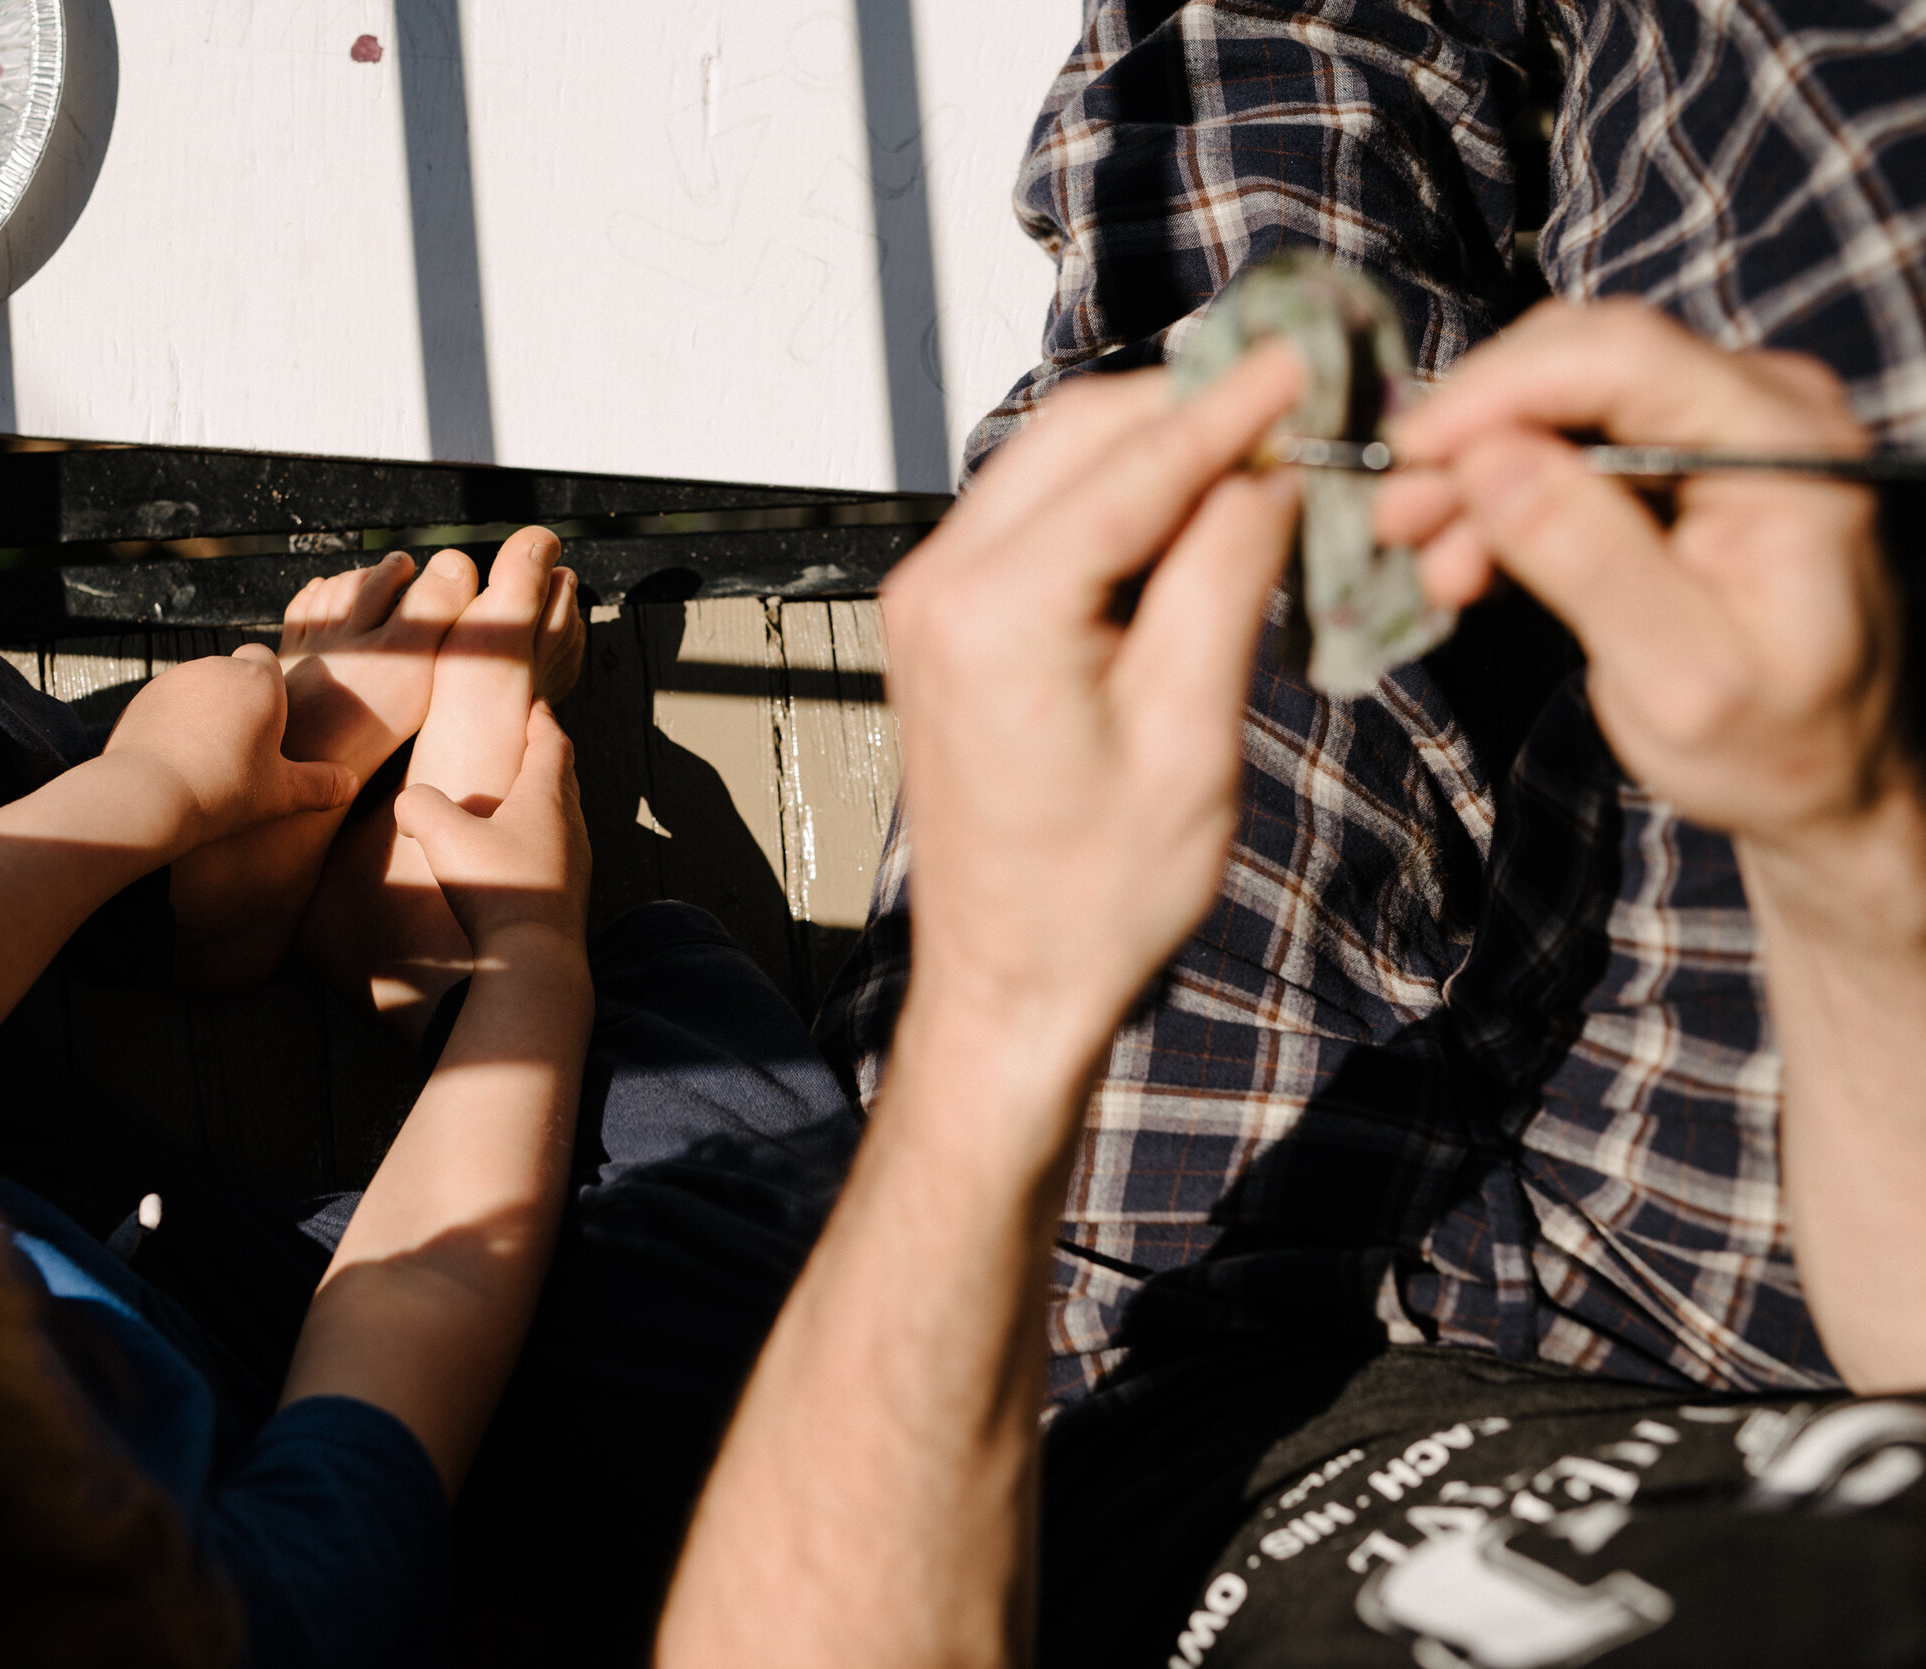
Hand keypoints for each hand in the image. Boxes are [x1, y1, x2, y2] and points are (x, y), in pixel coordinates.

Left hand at [104, 645, 358, 853]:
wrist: (146, 797)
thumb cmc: (223, 792)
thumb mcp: (284, 794)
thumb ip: (321, 785)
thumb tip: (350, 784)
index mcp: (258, 681)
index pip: (266, 660)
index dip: (269, 690)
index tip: (269, 728)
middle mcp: (216, 668)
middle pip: (232, 675)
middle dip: (236, 702)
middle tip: (239, 751)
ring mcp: (174, 680)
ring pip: (199, 689)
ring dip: (204, 713)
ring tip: (205, 761)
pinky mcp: (141, 698)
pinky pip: (168, 705)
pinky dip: (173, 724)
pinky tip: (176, 762)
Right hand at [392, 702, 590, 949]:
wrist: (535, 961)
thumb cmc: (497, 890)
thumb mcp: (443, 835)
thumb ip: (419, 805)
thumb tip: (409, 804)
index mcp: (546, 798)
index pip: (552, 744)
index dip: (542, 721)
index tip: (538, 707)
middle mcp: (570, 827)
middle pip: (564, 779)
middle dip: (548, 758)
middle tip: (534, 745)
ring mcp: (575, 865)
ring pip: (564, 819)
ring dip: (546, 802)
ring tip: (520, 802)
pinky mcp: (568, 899)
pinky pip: (557, 855)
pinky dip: (541, 841)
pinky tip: (516, 857)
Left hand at [880, 348, 1302, 1053]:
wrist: (1008, 982)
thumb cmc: (1094, 896)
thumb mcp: (1189, 736)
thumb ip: (1225, 582)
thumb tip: (1270, 470)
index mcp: (994, 611)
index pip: (1134, 463)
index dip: (1236, 403)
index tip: (1312, 354)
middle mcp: (939, 584)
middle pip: (1081, 434)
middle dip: (1195, 408)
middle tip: (1303, 403)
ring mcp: (929, 598)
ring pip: (1056, 464)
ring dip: (1158, 450)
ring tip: (1266, 456)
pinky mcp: (946, 621)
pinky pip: (1037, 518)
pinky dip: (1119, 501)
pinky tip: (1197, 516)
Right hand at [1378, 301, 1904, 859]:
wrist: (1827, 776)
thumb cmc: (1774, 744)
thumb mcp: (1680, 677)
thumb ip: (1591, 561)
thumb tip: (1486, 461)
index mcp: (1785, 446)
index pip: (1624, 357)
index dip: (1499, 389)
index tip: (1407, 452)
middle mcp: (1759, 407)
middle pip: (1580, 362)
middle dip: (1473, 432)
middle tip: (1395, 516)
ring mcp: (1717, 427)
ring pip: (1557, 402)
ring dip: (1474, 473)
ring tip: (1427, 561)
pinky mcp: (1675, 460)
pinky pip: (1563, 445)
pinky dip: (1500, 497)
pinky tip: (1466, 564)